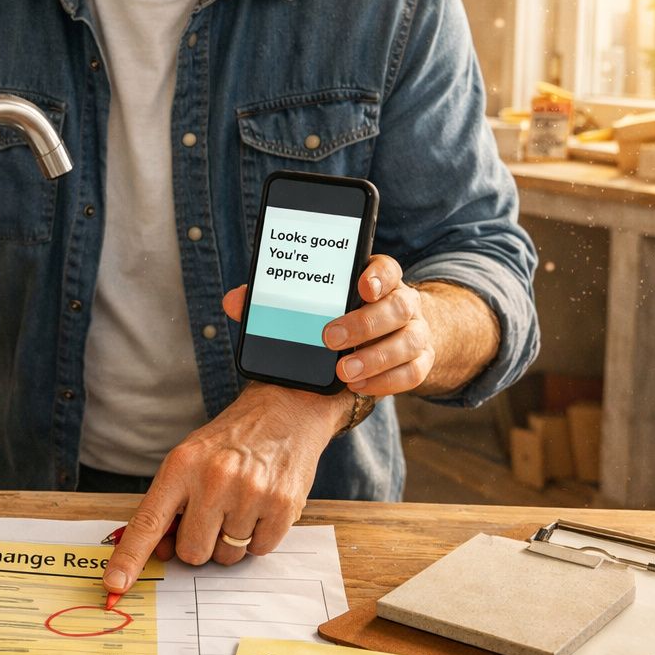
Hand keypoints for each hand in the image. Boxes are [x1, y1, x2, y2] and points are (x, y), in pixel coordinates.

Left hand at [102, 382, 349, 596]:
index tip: (115, 584)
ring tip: (241, 505)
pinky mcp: (281, 506)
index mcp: (181, 467)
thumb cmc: (230, 441)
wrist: (285, 410)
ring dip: (231, 541)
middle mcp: (213, 479)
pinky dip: (258, 537)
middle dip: (200, 544)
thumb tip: (161, 552)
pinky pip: (259, 550)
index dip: (130, 558)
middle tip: (213, 516)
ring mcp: (249, 494)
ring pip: (227, 556)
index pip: (148, 522)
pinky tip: (261, 507)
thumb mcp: (189, 459)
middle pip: (192, 552)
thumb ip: (171, 505)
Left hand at [222, 254, 434, 396]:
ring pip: (408, 342)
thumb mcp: (316, 302)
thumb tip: (235, 302)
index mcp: (378, 279)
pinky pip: (412, 373)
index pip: (387, 268)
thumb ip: (277, 300)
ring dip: (375, 358)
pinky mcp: (419, 362)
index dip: (378, 275)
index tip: (361, 285)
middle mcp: (403, 302)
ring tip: (343, 373)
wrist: (391, 337)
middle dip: (365, 323)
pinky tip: (359, 387)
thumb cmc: (342, 314)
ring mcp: (416, 333)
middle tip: (330, 338)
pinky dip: (386, 382)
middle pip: (399, 306)